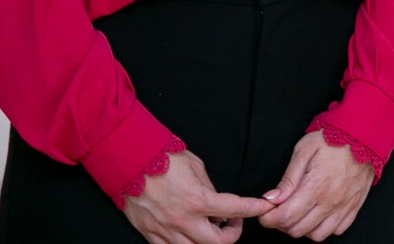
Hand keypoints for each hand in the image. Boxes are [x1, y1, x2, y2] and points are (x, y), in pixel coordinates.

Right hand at [122, 148, 269, 243]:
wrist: (129, 162)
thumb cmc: (164, 159)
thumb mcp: (196, 167)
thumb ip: (209, 188)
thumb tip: (217, 205)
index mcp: (198, 200)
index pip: (236, 209)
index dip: (254, 209)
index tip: (264, 208)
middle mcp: (183, 220)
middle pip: (217, 243)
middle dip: (232, 234)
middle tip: (234, 222)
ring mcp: (165, 230)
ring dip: (209, 241)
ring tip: (211, 227)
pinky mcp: (150, 234)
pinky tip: (190, 233)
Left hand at [259, 130, 374, 238]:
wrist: (364, 134)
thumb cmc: (333, 138)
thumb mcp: (304, 150)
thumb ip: (288, 178)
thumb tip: (272, 199)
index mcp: (316, 185)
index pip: (285, 216)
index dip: (268, 218)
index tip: (264, 211)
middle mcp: (331, 200)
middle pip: (297, 229)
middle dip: (282, 223)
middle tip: (280, 209)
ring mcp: (344, 206)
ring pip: (316, 235)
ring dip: (303, 228)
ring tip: (299, 213)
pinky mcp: (354, 206)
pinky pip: (336, 230)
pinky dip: (324, 227)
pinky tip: (318, 214)